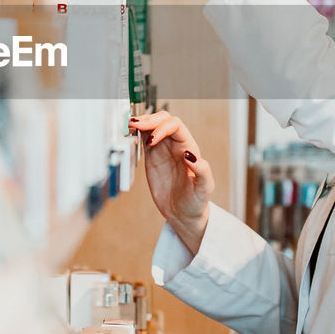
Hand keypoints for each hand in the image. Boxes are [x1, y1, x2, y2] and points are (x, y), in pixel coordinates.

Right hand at [130, 111, 213, 254]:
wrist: (183, 214)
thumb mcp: (204, 189)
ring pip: (152, 125)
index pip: (176, 126)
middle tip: (135, 126)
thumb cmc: (196, 201)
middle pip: (163, 120)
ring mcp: (163, 149)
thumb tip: (191, 155)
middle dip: (149, 120)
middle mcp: (176, 146)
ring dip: (142, 122)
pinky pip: (144, 138)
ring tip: (130, 125)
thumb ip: (202, 171)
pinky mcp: (152, 157)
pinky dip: (136, 132)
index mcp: (189, 148)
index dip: (162, 128)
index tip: (151, 141)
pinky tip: (129, 132)